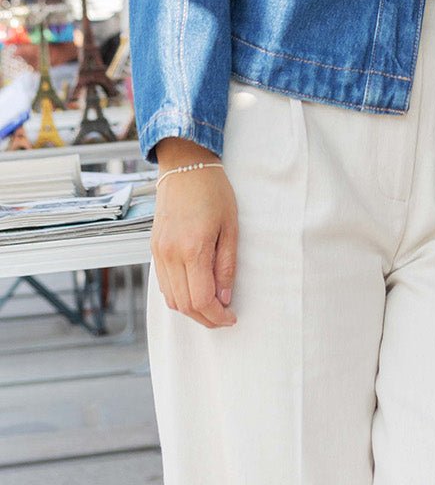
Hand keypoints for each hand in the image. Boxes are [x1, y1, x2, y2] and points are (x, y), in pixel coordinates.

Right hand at [151, 153, 237, 329]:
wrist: (185, 166)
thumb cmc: (213, 191)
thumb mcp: (230, 226)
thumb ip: (226, 265)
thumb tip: (224, 297)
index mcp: (192, 249)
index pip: (201, 300)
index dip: (217, 316)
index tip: (231, 317)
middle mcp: (170, 255)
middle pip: (184, 305)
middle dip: (205, 318)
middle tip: (224, 317)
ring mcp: (158, 253)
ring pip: (171, 299)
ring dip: (191, 309)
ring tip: (211, 305)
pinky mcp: (154, 249)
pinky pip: (163, 284)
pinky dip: (178, 295)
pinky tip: (195, 290)